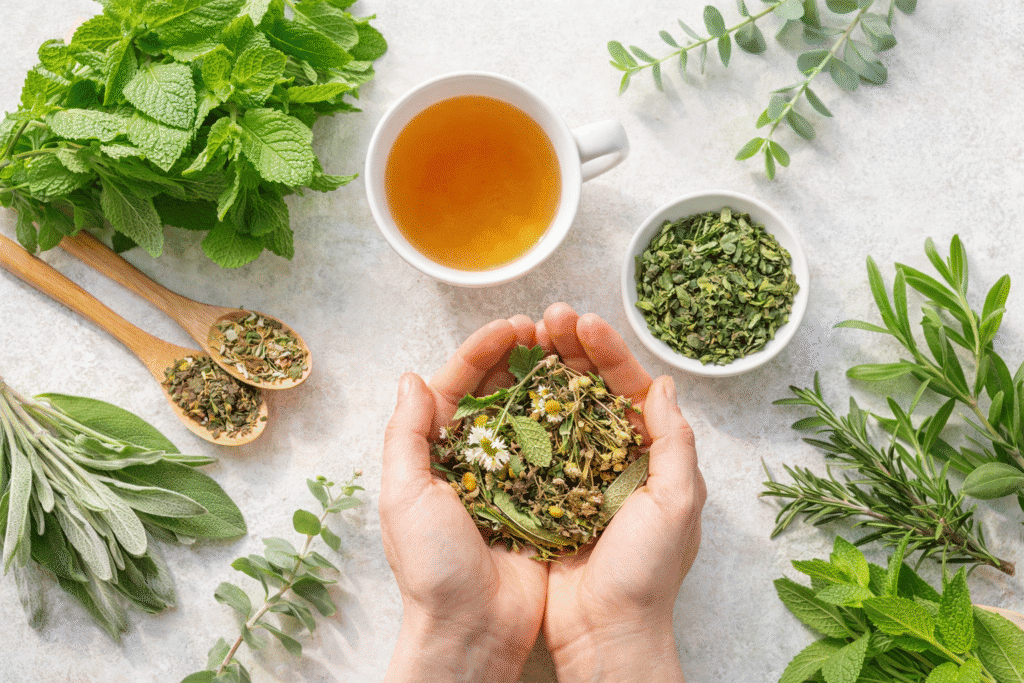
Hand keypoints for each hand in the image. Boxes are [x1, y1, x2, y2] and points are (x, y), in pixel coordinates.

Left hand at [379, 317, 548, 682]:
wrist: (473, 630)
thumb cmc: (431, 567)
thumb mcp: (403, 495)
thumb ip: (406, 435)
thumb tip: (412, 377)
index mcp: (433, 453)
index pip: (456, 387)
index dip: (481, 352)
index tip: (511, 327)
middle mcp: (472, 459)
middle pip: (495, 393)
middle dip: (518, 357)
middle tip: (547, 328)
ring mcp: (509, 478)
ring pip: (529, 415)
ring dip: (546, 381)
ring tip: (570, 351)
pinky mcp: (542, 499)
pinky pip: (556, 451)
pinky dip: (569, 423)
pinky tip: (587, 398)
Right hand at [536, 303, 706, 682]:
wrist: (605, 633)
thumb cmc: (647, 573)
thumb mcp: (676, 503)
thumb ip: (674, 442)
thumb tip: (662, 384)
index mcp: (650, 455)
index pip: (628, 388)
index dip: (606, 352)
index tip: (581, 322)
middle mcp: (613, 458)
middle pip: (591, 390)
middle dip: (571, 349)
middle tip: (548, 317)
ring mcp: (576, 474)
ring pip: (559, 409)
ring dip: (543, 372)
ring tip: (523, 338)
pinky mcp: (544, 493)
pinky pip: (532, 445)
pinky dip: (520, 414)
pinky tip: (502, 390)